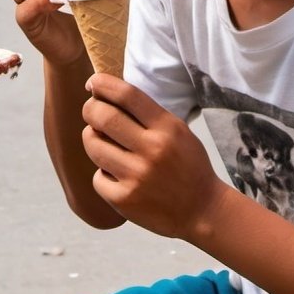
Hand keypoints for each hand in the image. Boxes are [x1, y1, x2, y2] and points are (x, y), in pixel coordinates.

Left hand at [81, 73, 224, 240]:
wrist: (203, 211)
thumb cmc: (187, 167)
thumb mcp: (178, 132)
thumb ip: (148, 116)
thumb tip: (107, 95)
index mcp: (168, 129)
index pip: (128, 95)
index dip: (104, 84)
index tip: (92, 82)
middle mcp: (152, 150)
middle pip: (103, 117)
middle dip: (90, 109)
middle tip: (91, 111)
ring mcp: (137, 176)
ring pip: (93, 145)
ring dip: (92, 140)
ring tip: (101, 143)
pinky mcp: (125, 199)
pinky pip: (97, 177)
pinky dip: (103, 175)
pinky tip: (117, 177)